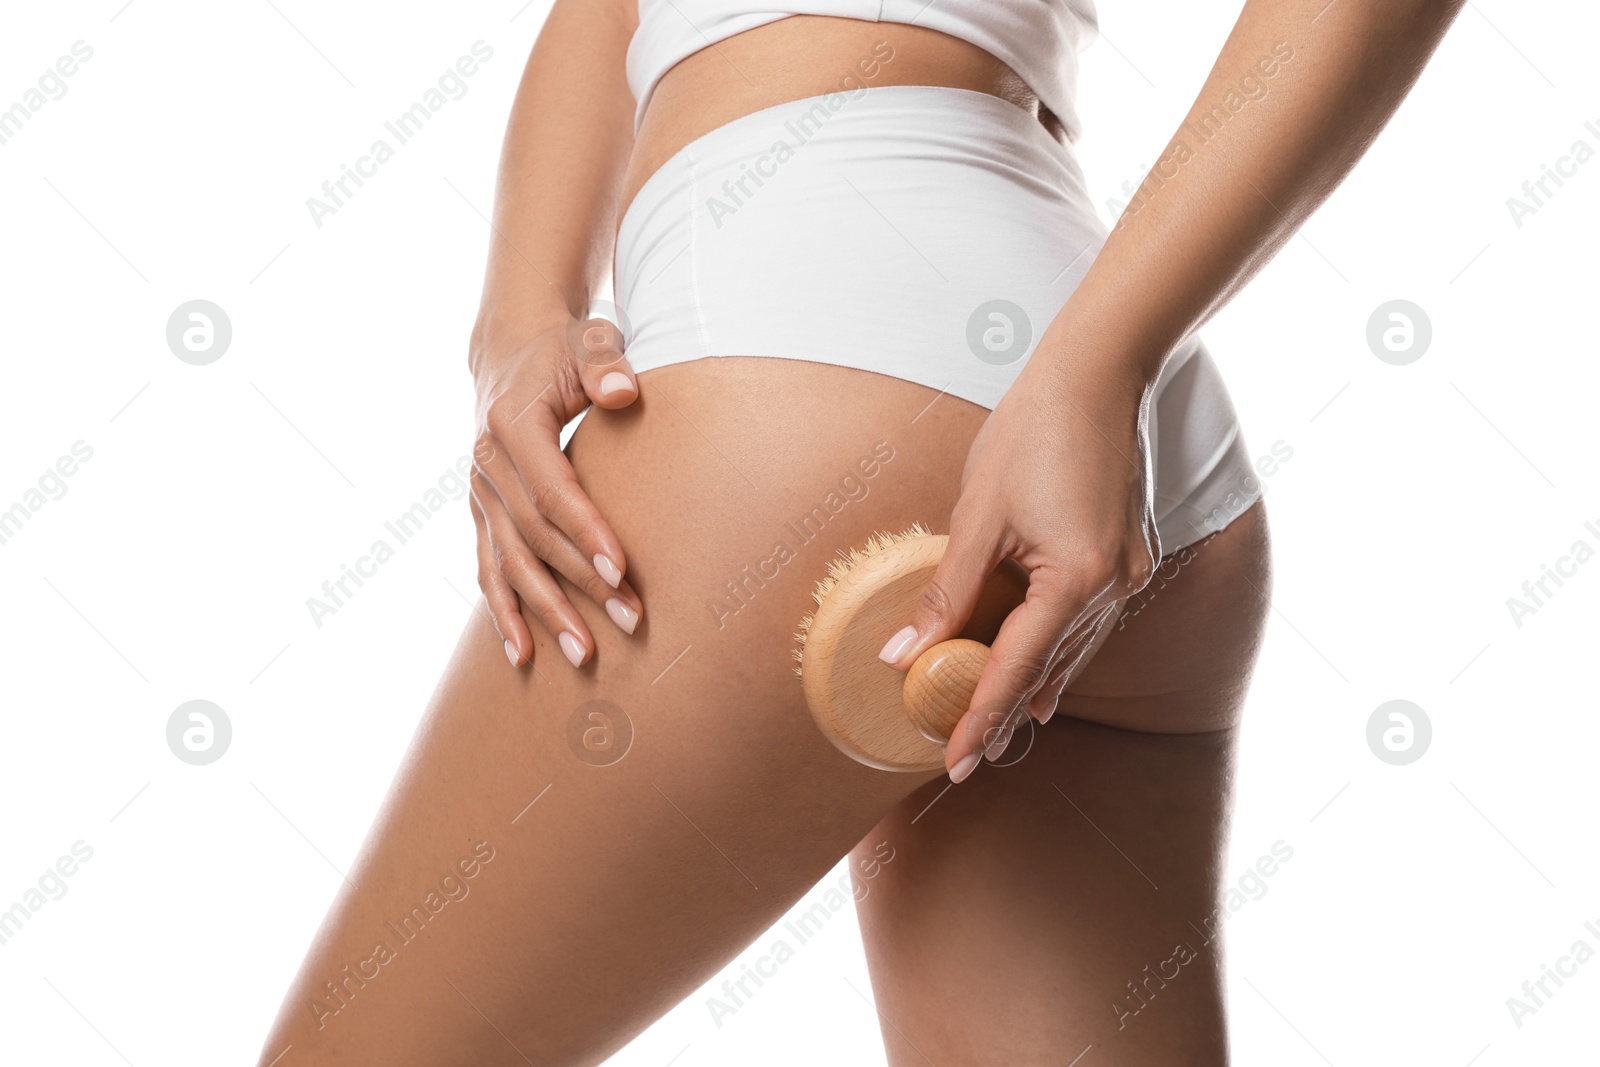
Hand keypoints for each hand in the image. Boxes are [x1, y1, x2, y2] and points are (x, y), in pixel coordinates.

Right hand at [468, 313, 644, 669]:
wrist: (508, 352)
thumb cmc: (561, 350)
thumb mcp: (587, 341)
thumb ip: (605, 362)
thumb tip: (623, 392)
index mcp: (512, 426)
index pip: (552, 491)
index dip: (585, 532)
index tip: (621, 571)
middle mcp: (487, 466)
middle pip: (535, 538)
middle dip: (580, 584)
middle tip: (629, 622)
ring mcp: (480, 495)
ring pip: (510, 564)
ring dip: (546, 613)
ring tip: (584, 655)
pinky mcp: (483, 514)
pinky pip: (489, 570)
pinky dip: (503, 613)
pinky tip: (523, 655)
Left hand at [878, 345, 1160, 781]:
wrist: (1097, 374)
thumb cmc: (1033, 431)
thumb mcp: (978, 516)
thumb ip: (947, 593)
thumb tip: (905, 652)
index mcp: (1077, 578)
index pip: (1015, 668)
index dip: (981, 718)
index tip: (956, 762)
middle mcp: (1113, 587)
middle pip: (1048, 668)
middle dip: (1004, 711)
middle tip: (965, 755)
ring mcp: (1129, 574)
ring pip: (1070, 649)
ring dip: (1029, 684)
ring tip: (993, 727)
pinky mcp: (1129, 557)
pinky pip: (1085, 621)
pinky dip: (1054, 648)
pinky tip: (1035, 673)